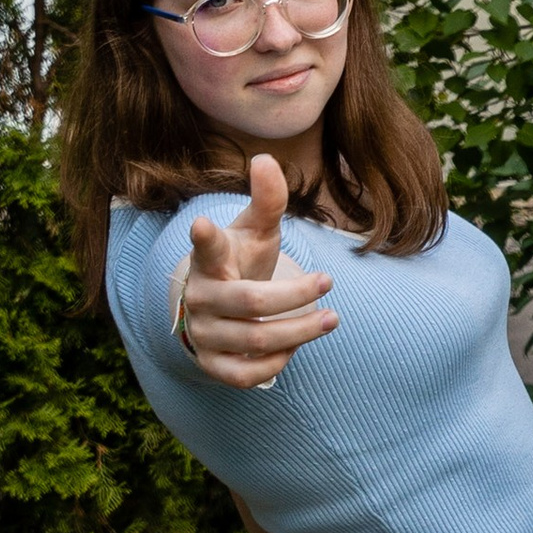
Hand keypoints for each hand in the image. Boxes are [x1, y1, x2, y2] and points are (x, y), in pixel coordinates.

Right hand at [178, 157, 338, 390]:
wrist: (217, 305)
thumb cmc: (241, 260)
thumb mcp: (256, 230)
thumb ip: (268, 199)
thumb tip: (267, 158)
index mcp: (211, 259)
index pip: (205, 247)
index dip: (204, 237)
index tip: (201, 224)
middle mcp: (202, 297)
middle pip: (252, 302)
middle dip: (295, 296)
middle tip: (328, 282)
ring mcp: (203, 332)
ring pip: (255, 339)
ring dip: (299, 331)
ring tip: (330, 319)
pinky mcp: (211, 363)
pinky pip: (243, 374)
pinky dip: (275, 363)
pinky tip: (295, 347)